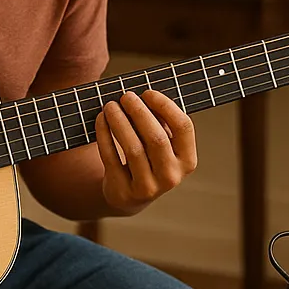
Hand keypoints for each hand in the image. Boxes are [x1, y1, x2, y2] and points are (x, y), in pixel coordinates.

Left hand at [94, 90, 197, 215]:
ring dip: (119, 122)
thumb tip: (144, 95)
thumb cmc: (148, 159)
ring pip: (132, 148)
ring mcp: (148, 187)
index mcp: (187, 161)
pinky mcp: (123, 191)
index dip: (165, 106)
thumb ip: (160, 123)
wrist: (130, 196)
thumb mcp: (162, 145)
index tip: (148, 92)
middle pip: (156, 138)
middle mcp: (171, 176)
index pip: (183, 127)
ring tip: (110, 105)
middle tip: (126, 96)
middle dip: (139, 112)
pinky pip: (111, 158)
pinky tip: (101, 119)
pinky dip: (104, 135)